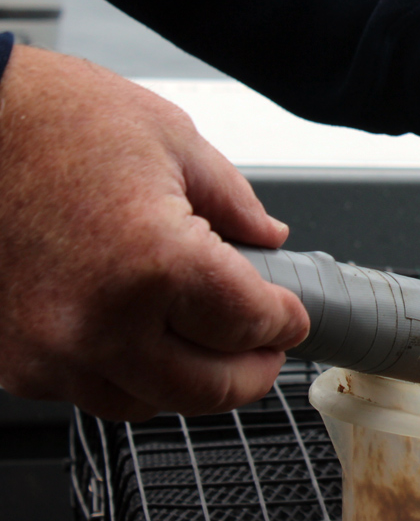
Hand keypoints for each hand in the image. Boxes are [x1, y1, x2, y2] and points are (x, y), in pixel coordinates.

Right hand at [0, 46, 308, 420]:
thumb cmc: (46, 117)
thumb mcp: (171, 139)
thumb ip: (234, 202)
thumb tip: (269, 238)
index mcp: (154, 264)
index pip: (249, 324)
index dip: (284, 321)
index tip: (292, 315)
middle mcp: (100, 322)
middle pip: (208, 388)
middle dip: (252, 372)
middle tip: (268, 349)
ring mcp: (50, 350)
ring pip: (150, 403)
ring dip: (193, 384)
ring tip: (214, 349)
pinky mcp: (13, 360)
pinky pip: (90, 392)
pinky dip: (132, 378)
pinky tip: (148, 343)